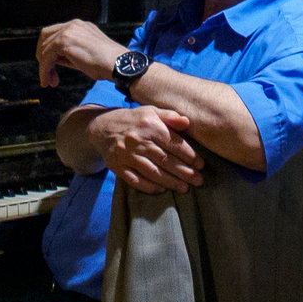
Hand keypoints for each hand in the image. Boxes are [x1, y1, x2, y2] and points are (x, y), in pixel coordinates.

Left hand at [37, 19, 127, 88]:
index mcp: (80, 26)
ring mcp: (68, 31)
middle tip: (48, 75)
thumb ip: (68, 53)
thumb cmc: (107, 64)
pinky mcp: (64, 41)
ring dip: (44, 67)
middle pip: (45, 36)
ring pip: (44, 48)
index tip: (52, 67)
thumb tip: (53, 60)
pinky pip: (46, 57)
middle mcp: (73, 25)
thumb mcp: (84, 55)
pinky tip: (48, 81)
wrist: (119, 65)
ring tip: (50, 81)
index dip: (49, 50)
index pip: (55, 33)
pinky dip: (44, 70)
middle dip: (43, 57)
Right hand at [88, 106, 203, 192]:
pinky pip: (135, 180)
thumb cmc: (133, 120)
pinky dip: (149, 186)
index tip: (201, 165)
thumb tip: (187, 122)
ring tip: (185, 188)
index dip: (189, 156)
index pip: (174, 143)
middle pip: (165, 160)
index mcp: (150, 126)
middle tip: (198, 180)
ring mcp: (126, 155)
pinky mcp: (117, 166)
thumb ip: (170, 116)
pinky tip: (162, 190)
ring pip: (152, 172)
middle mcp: (138, 141)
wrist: (101, 127)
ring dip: (170, 182)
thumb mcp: (151, 111)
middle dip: (184, 172)